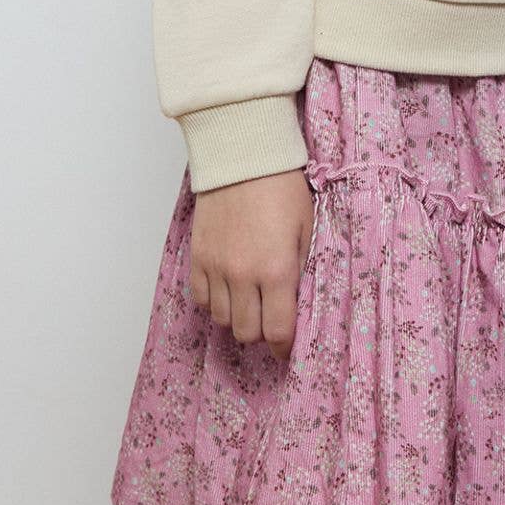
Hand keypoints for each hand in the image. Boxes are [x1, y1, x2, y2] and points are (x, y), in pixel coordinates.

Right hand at [189, 168, 316, 361]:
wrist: (243, 158)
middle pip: (247, 332)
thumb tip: (295, 302)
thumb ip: (300, 269)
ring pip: (222, 319)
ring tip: (248, 303)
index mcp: (277, 270)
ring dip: (236, 317)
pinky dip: (214, 301)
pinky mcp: (198, 257)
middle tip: (269, 320)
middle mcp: (244, 275)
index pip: (278, 330)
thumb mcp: (306, 228)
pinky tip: (227, 289)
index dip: (283, 346)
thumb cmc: (282, 188)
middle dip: (261, 333)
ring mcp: (217, 267)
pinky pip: (201, 298)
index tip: (286, 346)